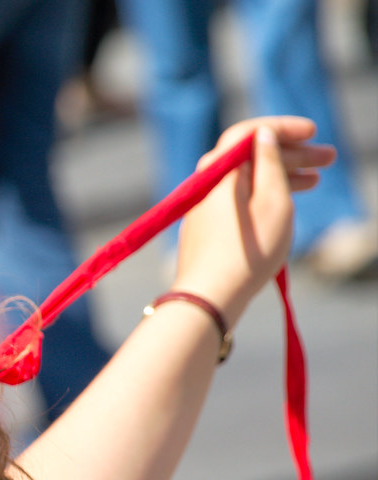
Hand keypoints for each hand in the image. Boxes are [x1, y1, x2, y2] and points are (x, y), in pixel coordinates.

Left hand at [172, 116, 335, 326]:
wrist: (210, 297)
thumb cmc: (248, 250)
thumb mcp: (273, 201)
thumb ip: (271, 163)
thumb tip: (262, 137)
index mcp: (220, 170)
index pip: (248, 133)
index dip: (282, 128)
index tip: (313, 132)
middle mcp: (207, 184)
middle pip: (250, 157)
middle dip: (291, 155)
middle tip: (330, 158)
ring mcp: (204, 207)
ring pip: (246, 181)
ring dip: (281, 176)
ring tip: (316, 181)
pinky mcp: (206, 228)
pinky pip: (237, 201)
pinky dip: (262, 196)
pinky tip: (285, 204)